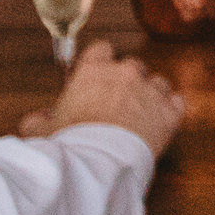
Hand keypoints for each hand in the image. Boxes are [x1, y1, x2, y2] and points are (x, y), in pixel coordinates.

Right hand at [27, 45, 185, 158]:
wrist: (97, 165)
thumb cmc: (69, 146)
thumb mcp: (41, 133)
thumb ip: (37, 121)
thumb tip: (38, 120)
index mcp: (93, 71)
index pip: (101, 49)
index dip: (99, 62)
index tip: (96, 77)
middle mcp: (125, 74)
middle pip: (131, 66)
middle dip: (125, 81)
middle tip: (115, 104)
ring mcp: (150, 91)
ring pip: (156, 82)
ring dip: (149, 95)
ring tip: (138, 117)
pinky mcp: (169, 112)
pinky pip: (177, 102)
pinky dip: (170, 109)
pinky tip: (160, 121)